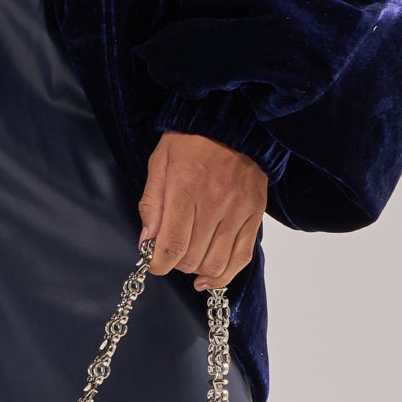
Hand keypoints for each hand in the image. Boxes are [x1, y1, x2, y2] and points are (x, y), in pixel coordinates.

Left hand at [138, 132, 267, 291]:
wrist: (232, 123)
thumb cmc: (191, 141)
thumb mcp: (160, 163)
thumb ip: (152, 204)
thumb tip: (146, 242)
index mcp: (187, 189)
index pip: (173, 245)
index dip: (159, 263)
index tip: (153, 264)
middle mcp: (215, 203)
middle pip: (193, 258)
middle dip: (175, 263)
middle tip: (170, 252)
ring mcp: (238, 211)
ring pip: (216, 263)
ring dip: (198, 270)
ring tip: (189, 260)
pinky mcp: (254, 215)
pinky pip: (242, 257)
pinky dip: (225, 274)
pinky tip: (209, 278)